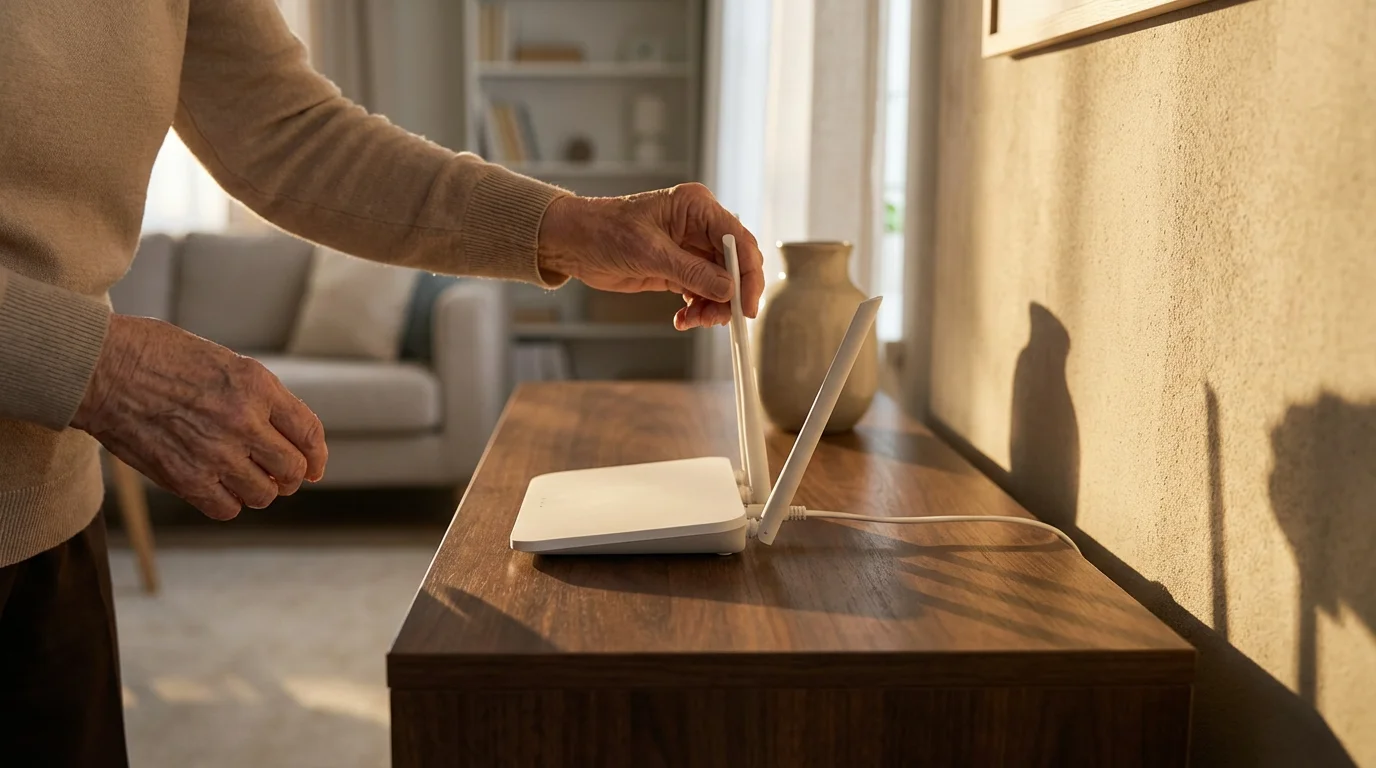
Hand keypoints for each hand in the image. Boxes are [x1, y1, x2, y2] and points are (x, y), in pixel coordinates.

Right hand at [72, 315, 327, 519]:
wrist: (103, 368)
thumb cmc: (160, 356)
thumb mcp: (226, 362)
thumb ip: (260, 397)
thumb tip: (287, 434)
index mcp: (258, 386)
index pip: (309, 432)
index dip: (318, 455)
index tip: (315, 466)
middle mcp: (244, 421)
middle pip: (293, 469)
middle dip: (291, 475)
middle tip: (279, 474)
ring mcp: (216, 453)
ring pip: (264, 494)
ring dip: (261, 490)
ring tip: (248, 480)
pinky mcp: (185, 478)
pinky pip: (227, 509)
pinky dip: (229, 503)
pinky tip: (220, 489)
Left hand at [536, 183, 764, 329]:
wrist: (573, 243)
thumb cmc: (604, 231)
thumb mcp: (649, 252)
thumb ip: (691, 272)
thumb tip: (728, 290)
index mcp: (696, 206)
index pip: (738, 239)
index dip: (748, 273)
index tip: (746, 305)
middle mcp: (699, 225)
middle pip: (734, 263)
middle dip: (730, 294)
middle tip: (720, 319)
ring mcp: (690, 248)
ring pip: (720, 283)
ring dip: (713, 306)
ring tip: (696, 321)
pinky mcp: (678, 269)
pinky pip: (701, 292)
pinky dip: (698, 309)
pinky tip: (684, 320)